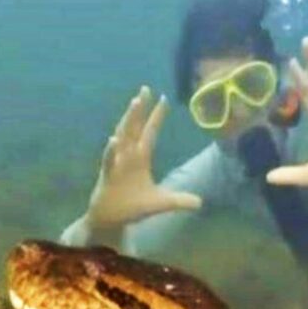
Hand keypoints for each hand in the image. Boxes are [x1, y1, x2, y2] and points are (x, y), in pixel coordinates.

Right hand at [85, 86, 201, 228]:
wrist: (111, 219)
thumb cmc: (132, 206)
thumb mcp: (161, 203)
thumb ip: (179, 200)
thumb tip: (200, 203)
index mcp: (141, 158)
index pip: (150, 132)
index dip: (156, 116)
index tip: (163, 98)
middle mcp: (128, 156)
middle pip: (134, 127)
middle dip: (140, 109)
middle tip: (145, 89)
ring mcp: (117, 164)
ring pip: (122, 137)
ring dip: (128, 120)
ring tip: (135, 103)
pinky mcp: (108, 176)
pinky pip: (109, 161)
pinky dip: (111, 151)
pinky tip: (113, 140)